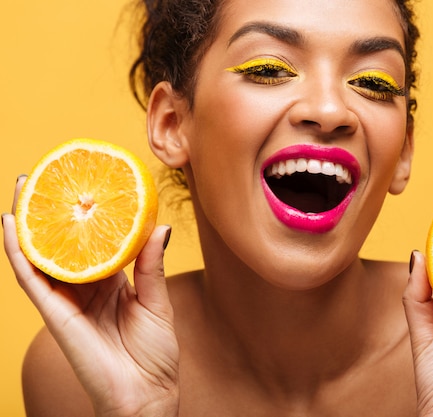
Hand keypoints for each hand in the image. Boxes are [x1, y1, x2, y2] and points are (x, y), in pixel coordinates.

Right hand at [3, 176, 179, 416]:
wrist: (146, 394)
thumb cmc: (155, 354)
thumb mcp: (157, 302)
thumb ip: (151, 266)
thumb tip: (160, 226)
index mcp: (113, 283)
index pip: (97, 241)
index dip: (91, 216)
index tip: (89, 187)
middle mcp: (87, 287)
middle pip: (65, 243)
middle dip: (55, 211)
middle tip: (48, 175)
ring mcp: (68, 300)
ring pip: (43, 254)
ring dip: (30, 222)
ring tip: (23, 187)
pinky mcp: (56, 314)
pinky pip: (32, 278)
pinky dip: (20, 251)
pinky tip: (12, 225)